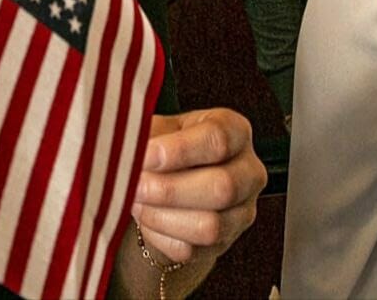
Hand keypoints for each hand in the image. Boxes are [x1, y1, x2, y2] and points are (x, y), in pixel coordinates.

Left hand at [132, 108, 265, 265]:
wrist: (165, 181)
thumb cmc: (163, 146)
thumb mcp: (157, 128)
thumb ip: (146, 133)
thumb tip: (128, 147)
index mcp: (234, 131)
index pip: (218, 139)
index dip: (178, 150)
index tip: (145, 155)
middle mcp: (248, 172)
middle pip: (222, 187)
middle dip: (169, 189)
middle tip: (135, 185)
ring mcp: (241, 212)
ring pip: (210, 226)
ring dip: (161, 215)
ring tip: (134, 200)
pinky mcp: (223, 243)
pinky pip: (191, 249)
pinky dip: (159, 235)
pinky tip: (144, 217)